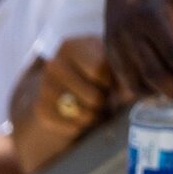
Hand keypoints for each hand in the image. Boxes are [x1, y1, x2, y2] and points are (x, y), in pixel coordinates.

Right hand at [14, 37, 113, 173]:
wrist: (55, 92)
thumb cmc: (90, 75)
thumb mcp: (103, 64)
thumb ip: (119, 73)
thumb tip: (131, 93)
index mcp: (72, 46)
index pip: (100, 69)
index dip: (112, 82)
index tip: (112, 83)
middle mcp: (54, 64)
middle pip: (94, 96)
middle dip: (104, 102)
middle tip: (101, 98)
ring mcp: (44, 88)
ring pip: (85, 114)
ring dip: (94, 116)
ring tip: (91, 107)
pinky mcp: (41, 110)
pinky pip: (73, 127)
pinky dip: (81, 126)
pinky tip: (78, 116)